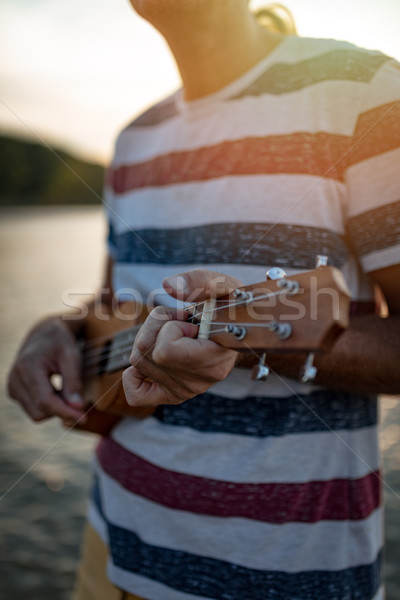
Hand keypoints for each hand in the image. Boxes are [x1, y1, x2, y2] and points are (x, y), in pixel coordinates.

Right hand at [7, 317, 86, 426]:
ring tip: (67, 388)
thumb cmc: (60, 342)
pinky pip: (34, 409)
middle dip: (62, 410)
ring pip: (36, 413)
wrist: (45, 334)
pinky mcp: (15, 392)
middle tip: (80, 399)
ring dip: (56, 408)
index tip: (83, 418)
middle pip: (40, 411)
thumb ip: (73, 381)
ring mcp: (12, 387)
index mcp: (27, 366)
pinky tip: (57, 389)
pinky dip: (49, 405)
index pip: (45, 400)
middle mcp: (15, 379)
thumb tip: (77, 406)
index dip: (65, 412)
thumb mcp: (72, 356)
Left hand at [122, 269, 242, 406]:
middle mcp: (199, 382)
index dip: (171, 326)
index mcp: (214, 360)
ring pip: (138, 361)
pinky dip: (136, 373)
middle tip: (180, 321)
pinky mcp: (173, 395)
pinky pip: (137, 394)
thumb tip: (169, 285)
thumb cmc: (229, 306)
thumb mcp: (221, 284)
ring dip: (150, 339)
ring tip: (174, 332)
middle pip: (145, 352)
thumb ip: (198, 281)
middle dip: (156, 327)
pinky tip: (153, 356)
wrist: (240, 328)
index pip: (166, 351)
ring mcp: (185, 391)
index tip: (190, 320)